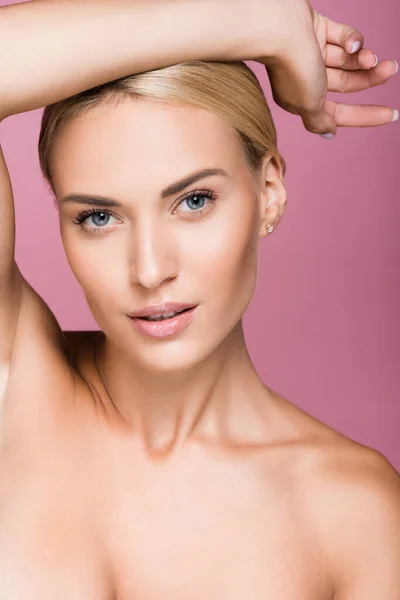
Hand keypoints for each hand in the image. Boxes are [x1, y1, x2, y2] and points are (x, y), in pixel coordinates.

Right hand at [258, 1, 397, 135]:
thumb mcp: (308, 105)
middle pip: (346, 83)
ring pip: (346, 59)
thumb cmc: (292, 70)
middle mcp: (306, 79)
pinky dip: (352, 39)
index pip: (338, 113)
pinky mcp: (317, 30)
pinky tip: (354, 44)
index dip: (365, 115)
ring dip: (364, 58)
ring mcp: (312, 53)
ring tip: (374, 57)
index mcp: (302, 101)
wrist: (278, 29)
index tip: (391, 114)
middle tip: (391, 69)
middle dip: (370, 78)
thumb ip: (319, 121)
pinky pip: (342, 36)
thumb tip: (329, 133)